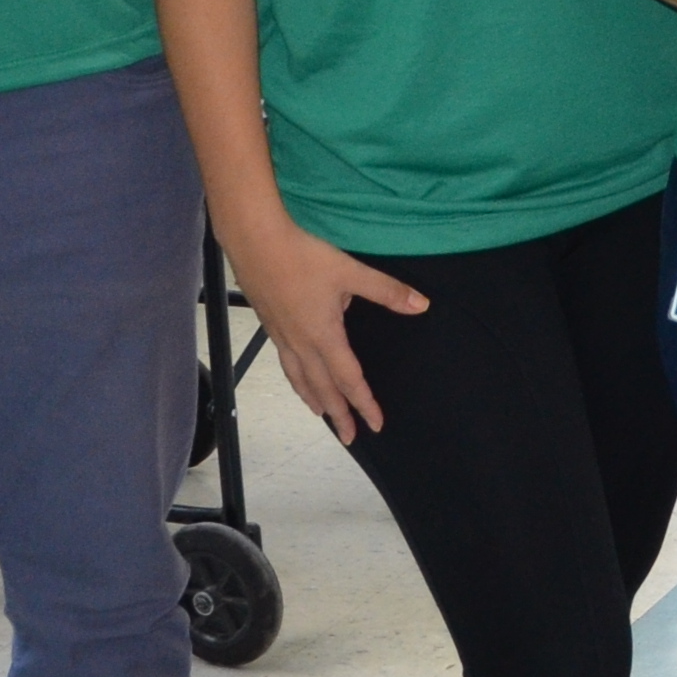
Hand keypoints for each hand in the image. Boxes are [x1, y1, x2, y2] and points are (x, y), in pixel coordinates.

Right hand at [219, 218, 426, 443]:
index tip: (375, 425)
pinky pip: (285, 362)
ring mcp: (281, 335)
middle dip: (337, 414)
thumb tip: (422, 306)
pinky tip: (297, 374)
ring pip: (299, 378)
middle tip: (348, 437)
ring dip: (313, 399)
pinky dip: (296, 378)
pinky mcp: (269, 322)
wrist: (255, 239)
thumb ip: (387, 291)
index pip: (349, 380)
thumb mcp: (351, 271)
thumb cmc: (303, 254)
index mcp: (324, 335)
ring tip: (321, 414)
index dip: (364, 404)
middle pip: (322, 388)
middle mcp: (300, 343)